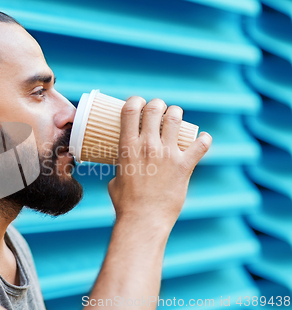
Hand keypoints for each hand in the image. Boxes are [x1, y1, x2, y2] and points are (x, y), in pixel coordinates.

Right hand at [108, 97, 211, 231]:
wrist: (143, 220)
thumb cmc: (125, 203)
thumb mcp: (115, 179)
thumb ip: (121, 167)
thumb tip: (123, 167)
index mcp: (127, 146)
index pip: (131, 109)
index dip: (135, 100)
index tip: (138, 104)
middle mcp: (147, 145)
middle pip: (155, 108)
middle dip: (157, 104)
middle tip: (159, 111)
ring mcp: (167, 154)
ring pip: (175, 118)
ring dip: (176, 114)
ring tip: (175, 120)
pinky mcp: (184, 166)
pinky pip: (201, 145)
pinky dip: (204, 140)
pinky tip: (203, 139)